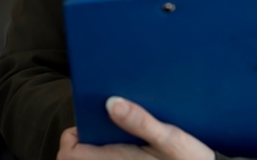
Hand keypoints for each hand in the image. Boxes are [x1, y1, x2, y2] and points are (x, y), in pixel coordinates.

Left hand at [57, 96, 215, 159]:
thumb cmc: (188, 159)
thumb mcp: (169, 137)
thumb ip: (140, 121)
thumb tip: (110, 102)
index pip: (69, 154)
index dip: (71, 138)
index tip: (88, 122)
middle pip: (77, 157)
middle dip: (83, 139)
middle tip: (104, 123)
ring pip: (93, 158)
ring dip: (96, 145)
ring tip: (118, 128)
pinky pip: (109, 159)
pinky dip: (109, 152)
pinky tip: (130, 141)